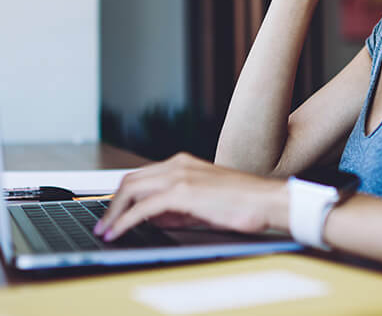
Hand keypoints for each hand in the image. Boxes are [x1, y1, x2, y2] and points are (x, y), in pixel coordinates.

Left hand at [93, 153, 286, 240]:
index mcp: (183, 163)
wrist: (264, 200)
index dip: (123, 196)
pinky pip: (144, 207)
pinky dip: (126, 221)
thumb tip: (152, 217)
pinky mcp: (182, 193)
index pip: (142, 176)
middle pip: (131, 180)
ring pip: (132, 189)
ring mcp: (179, 176)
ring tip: (106, 230)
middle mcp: (178, 165)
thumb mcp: (202, 201)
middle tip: (104, 223)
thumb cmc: (241, 202)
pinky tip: (120, 232)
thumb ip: (176, 205)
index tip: (112, 213)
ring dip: (114, 212)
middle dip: (112, 203)